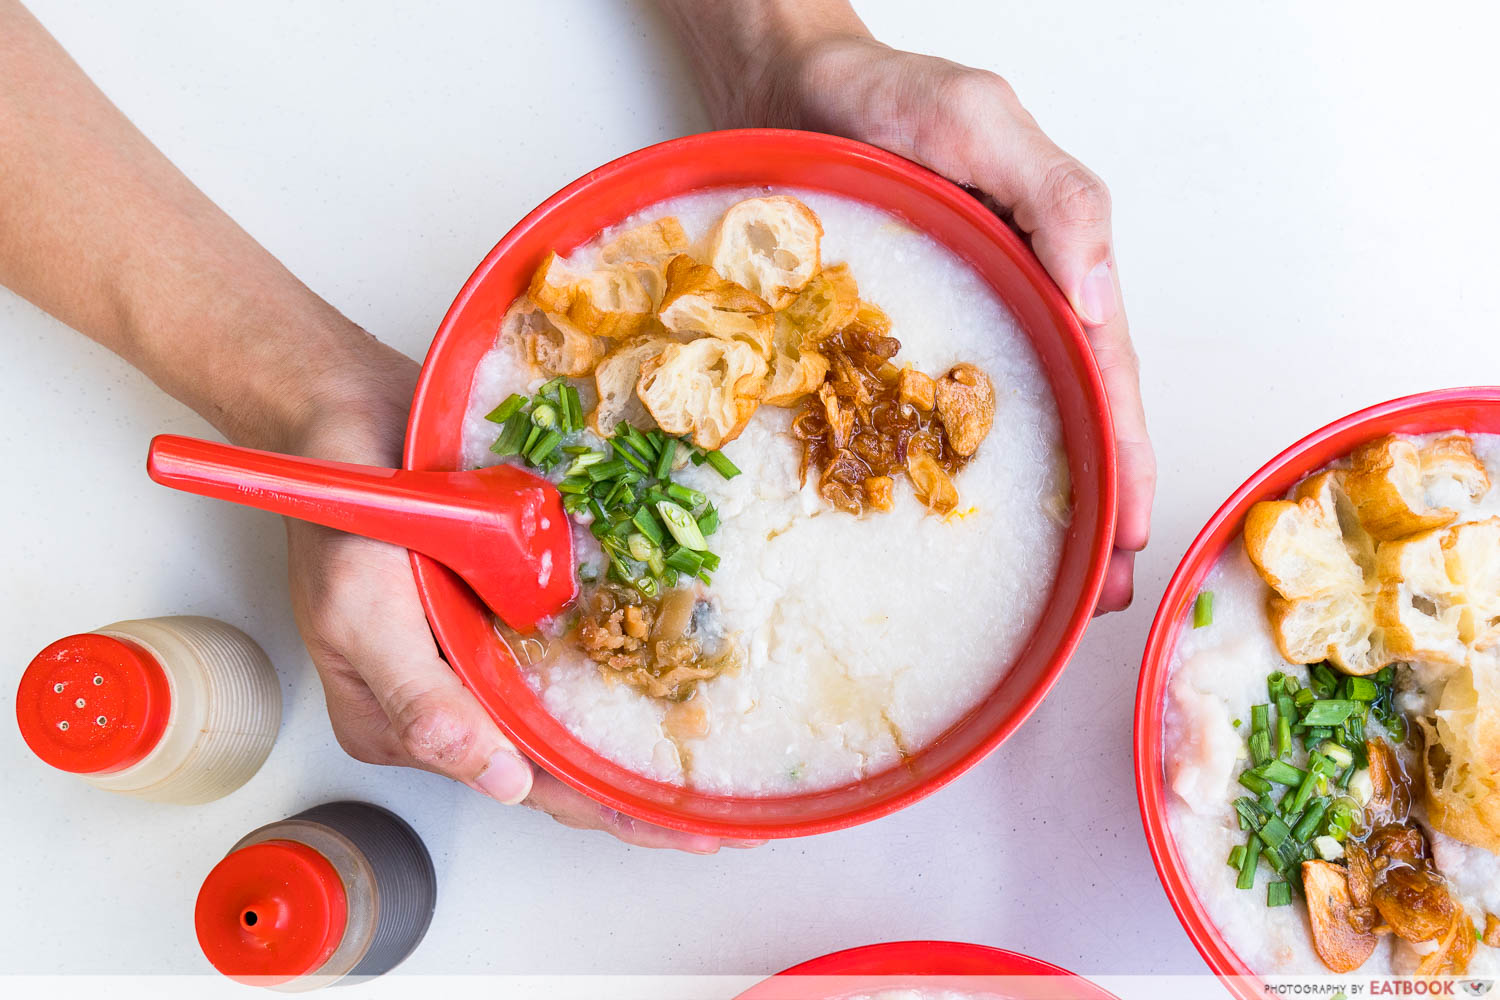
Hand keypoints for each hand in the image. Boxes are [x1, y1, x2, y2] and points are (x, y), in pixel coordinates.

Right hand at [281, 347, 738, 851]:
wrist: (349, 409)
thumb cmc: (338, 505)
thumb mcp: (360, 610)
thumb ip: (420, 703)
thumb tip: (497, 780)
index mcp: (410, 720)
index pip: (522, 782)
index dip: (603, 811)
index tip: (678, 829)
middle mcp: (454, 691)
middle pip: (555, 758)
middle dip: (633, 790)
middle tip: (718, 813)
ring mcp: (483, 644)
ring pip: (568, 707)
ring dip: (634, 733)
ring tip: (711, 760)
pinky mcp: (510, 596)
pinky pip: (574, 639)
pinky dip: (622, 660)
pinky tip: (674, 671)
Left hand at [743, 35, 1154, 610]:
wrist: (786, 87)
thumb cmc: (889, 96)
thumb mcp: (983, 122)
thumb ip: (1056, 197)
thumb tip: (1102, 305)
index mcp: (1048, 268)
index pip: (1105, 376)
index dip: (1123, 456)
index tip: (1133, 532)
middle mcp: (1007, 311)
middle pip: (1067, 420)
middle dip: (1094, 508)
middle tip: (1103, 593)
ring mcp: (945, 333)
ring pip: (999, 433)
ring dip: (1033, 509)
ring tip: (1050, 588)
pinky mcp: (881, 345)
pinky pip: (913, 421)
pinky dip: (937, 476)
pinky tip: (937, 523)